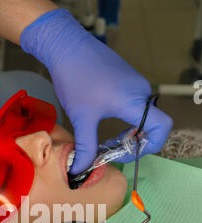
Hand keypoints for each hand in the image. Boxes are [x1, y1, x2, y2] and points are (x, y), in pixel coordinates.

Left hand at [21, 9, 172, 173]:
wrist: (66, 46)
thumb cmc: (75, 78)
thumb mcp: (81, 118)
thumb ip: (85, 148)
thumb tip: (79, 171)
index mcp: (134, 100)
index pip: (162, 127)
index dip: (150, 146)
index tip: (127, 153)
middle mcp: (141, 91)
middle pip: (152, 125)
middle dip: (134, 143)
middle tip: (112, 151)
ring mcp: (136, 84)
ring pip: (143, 116)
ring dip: (129, 133)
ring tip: (107, 140)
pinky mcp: (128, 80)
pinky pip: (135, 106)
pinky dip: (126, 120)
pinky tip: (106, 122)